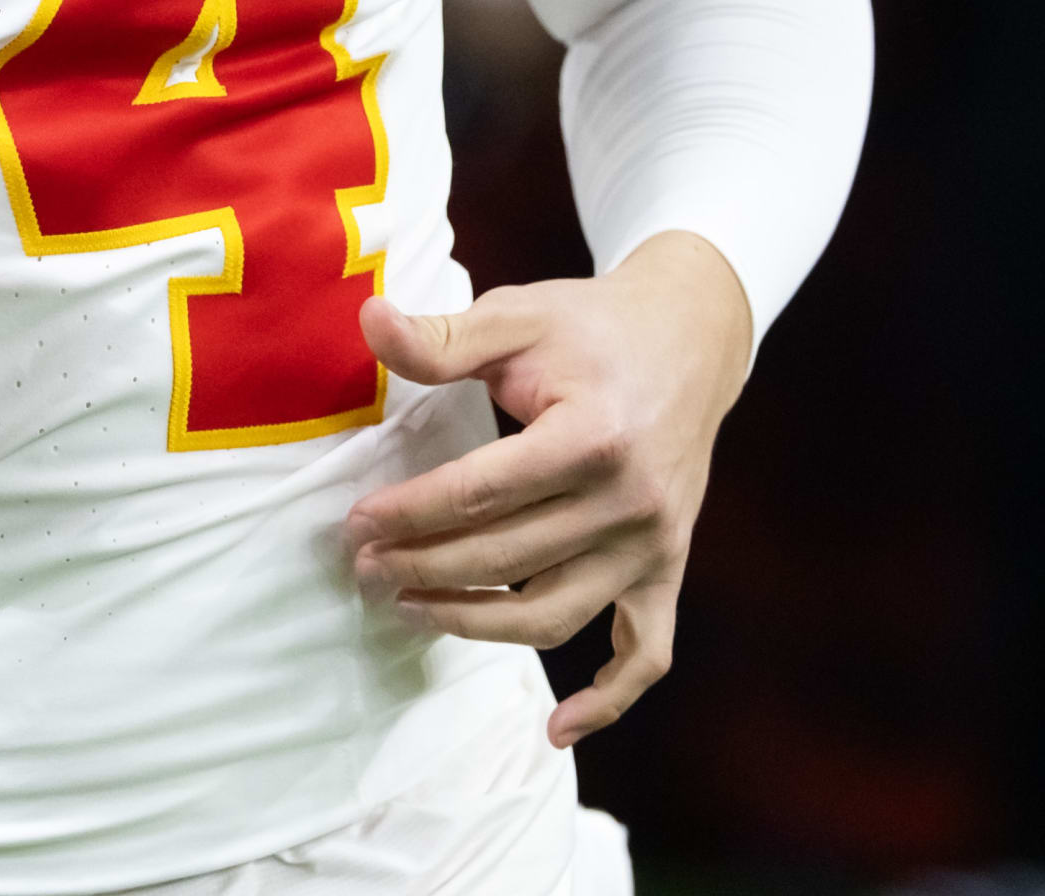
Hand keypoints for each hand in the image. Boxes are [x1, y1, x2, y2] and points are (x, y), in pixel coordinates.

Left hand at [342, 233, 755, 746]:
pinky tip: (555, 728)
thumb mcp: (517, 315)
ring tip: (410, 606)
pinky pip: (646, 653)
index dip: (408, 514)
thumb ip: (442, 337)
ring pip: (553, 616)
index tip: (354, 523)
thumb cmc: (590, 327)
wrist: (690, 338)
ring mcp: (653, 544)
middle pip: (505, 560)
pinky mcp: (668, 567)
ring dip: (475, 625)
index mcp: (591, 435)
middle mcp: (629, 501)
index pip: (479, 494)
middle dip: (422, 568)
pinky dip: (607, 700)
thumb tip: (367, 319)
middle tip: (363, 567)